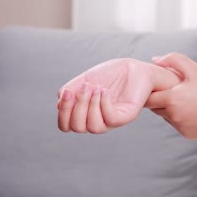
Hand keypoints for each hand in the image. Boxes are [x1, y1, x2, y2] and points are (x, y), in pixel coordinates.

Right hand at [57, 58, 180, 133]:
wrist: (136, 69)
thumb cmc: (111, 75)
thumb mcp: (86, 79)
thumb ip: (71, 90)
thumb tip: (60, 103)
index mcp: (84, 113)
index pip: (66, 125)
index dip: (63, 112)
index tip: (66, 92)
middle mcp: (96, 120)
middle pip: (77, 127)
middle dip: (76, 107)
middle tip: (85, 86)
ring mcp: (111, 120)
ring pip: (93, 127)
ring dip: (90, 105)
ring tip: (96, 87)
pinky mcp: (125, 117)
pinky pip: (110, 119)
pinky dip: (104, 104)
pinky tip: (105, 91)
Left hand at [145, 53, 196, 138]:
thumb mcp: (196, 70)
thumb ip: (173, 60)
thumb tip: (155, 60)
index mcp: (171, 99)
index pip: (147, 97)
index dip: (148, 90)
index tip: (156, 84)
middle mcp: (172, 116)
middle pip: (154, 107)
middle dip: (159, 98)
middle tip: (172, 89)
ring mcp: (179, 126)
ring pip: (165, 116)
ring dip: (170, 108)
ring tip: (185, 98)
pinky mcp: (186, 134)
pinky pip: (177, 123)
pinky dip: (181, 117)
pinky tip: (194, 109)